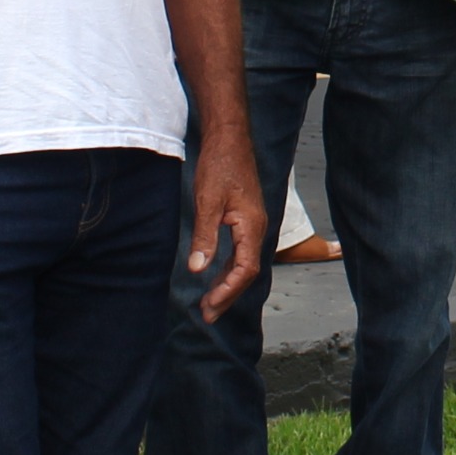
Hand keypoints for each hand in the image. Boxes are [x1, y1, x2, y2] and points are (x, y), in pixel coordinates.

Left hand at [183, 150, 267, 321]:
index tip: (209, 306)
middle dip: (228, 295)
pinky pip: (240, 252)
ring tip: (209, 303)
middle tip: (208, 316)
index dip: (228, 291)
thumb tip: (198, 269)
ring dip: (227, 284)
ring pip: (244, 263)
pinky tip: (215, 275)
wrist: (229, 139)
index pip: (245, 270)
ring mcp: (253, 224)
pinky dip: (228, 268)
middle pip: (247, 272)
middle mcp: (257, 228)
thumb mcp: (207, 202)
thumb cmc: (219, 165)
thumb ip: (205, 236)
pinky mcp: (245, 219)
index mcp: (252, 226)